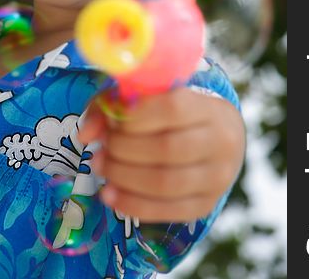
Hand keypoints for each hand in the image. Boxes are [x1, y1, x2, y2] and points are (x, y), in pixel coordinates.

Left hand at [78, 87, 245, 222]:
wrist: (222, 137)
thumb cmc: (176, 112)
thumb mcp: (150, 98)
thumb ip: (115, 105)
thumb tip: (86, 135)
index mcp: (208, 107)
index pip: (172, 108)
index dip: (134, 116)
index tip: (112, 120)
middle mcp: (219, 142)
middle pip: (166, 149)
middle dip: (122, 150)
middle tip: (99, 149)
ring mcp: (217, 177)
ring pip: (166, 183)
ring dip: (123, 178)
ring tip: (100, 168)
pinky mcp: (207, 204)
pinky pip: (168, 211)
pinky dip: (132, 204)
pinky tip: (110, 195)